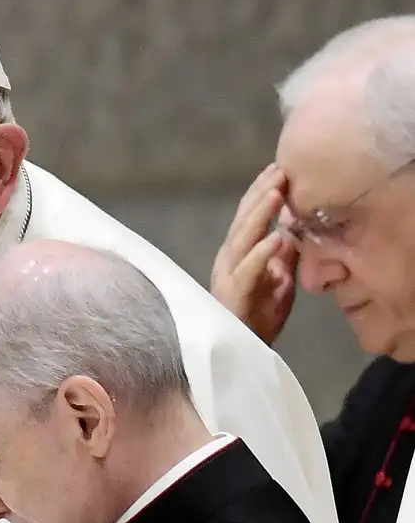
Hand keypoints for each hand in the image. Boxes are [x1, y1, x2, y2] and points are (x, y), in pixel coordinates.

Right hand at [210, 164, 299, 344]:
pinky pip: (249, 268)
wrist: (242, 351)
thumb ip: (283, 256)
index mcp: (238, 253)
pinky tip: (278, 237)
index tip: (279, 170)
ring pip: (242, 237)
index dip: (262, 193)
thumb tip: (293, 230)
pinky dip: (263, 251)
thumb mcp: (279, 281)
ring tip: (277, 193)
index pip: (249, 216)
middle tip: (281, 170)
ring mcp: (228, 273)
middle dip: (262, 193)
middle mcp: (229, 258)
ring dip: (260, 214)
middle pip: (244, 219)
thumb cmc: (258, 317)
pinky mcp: (234, 292)